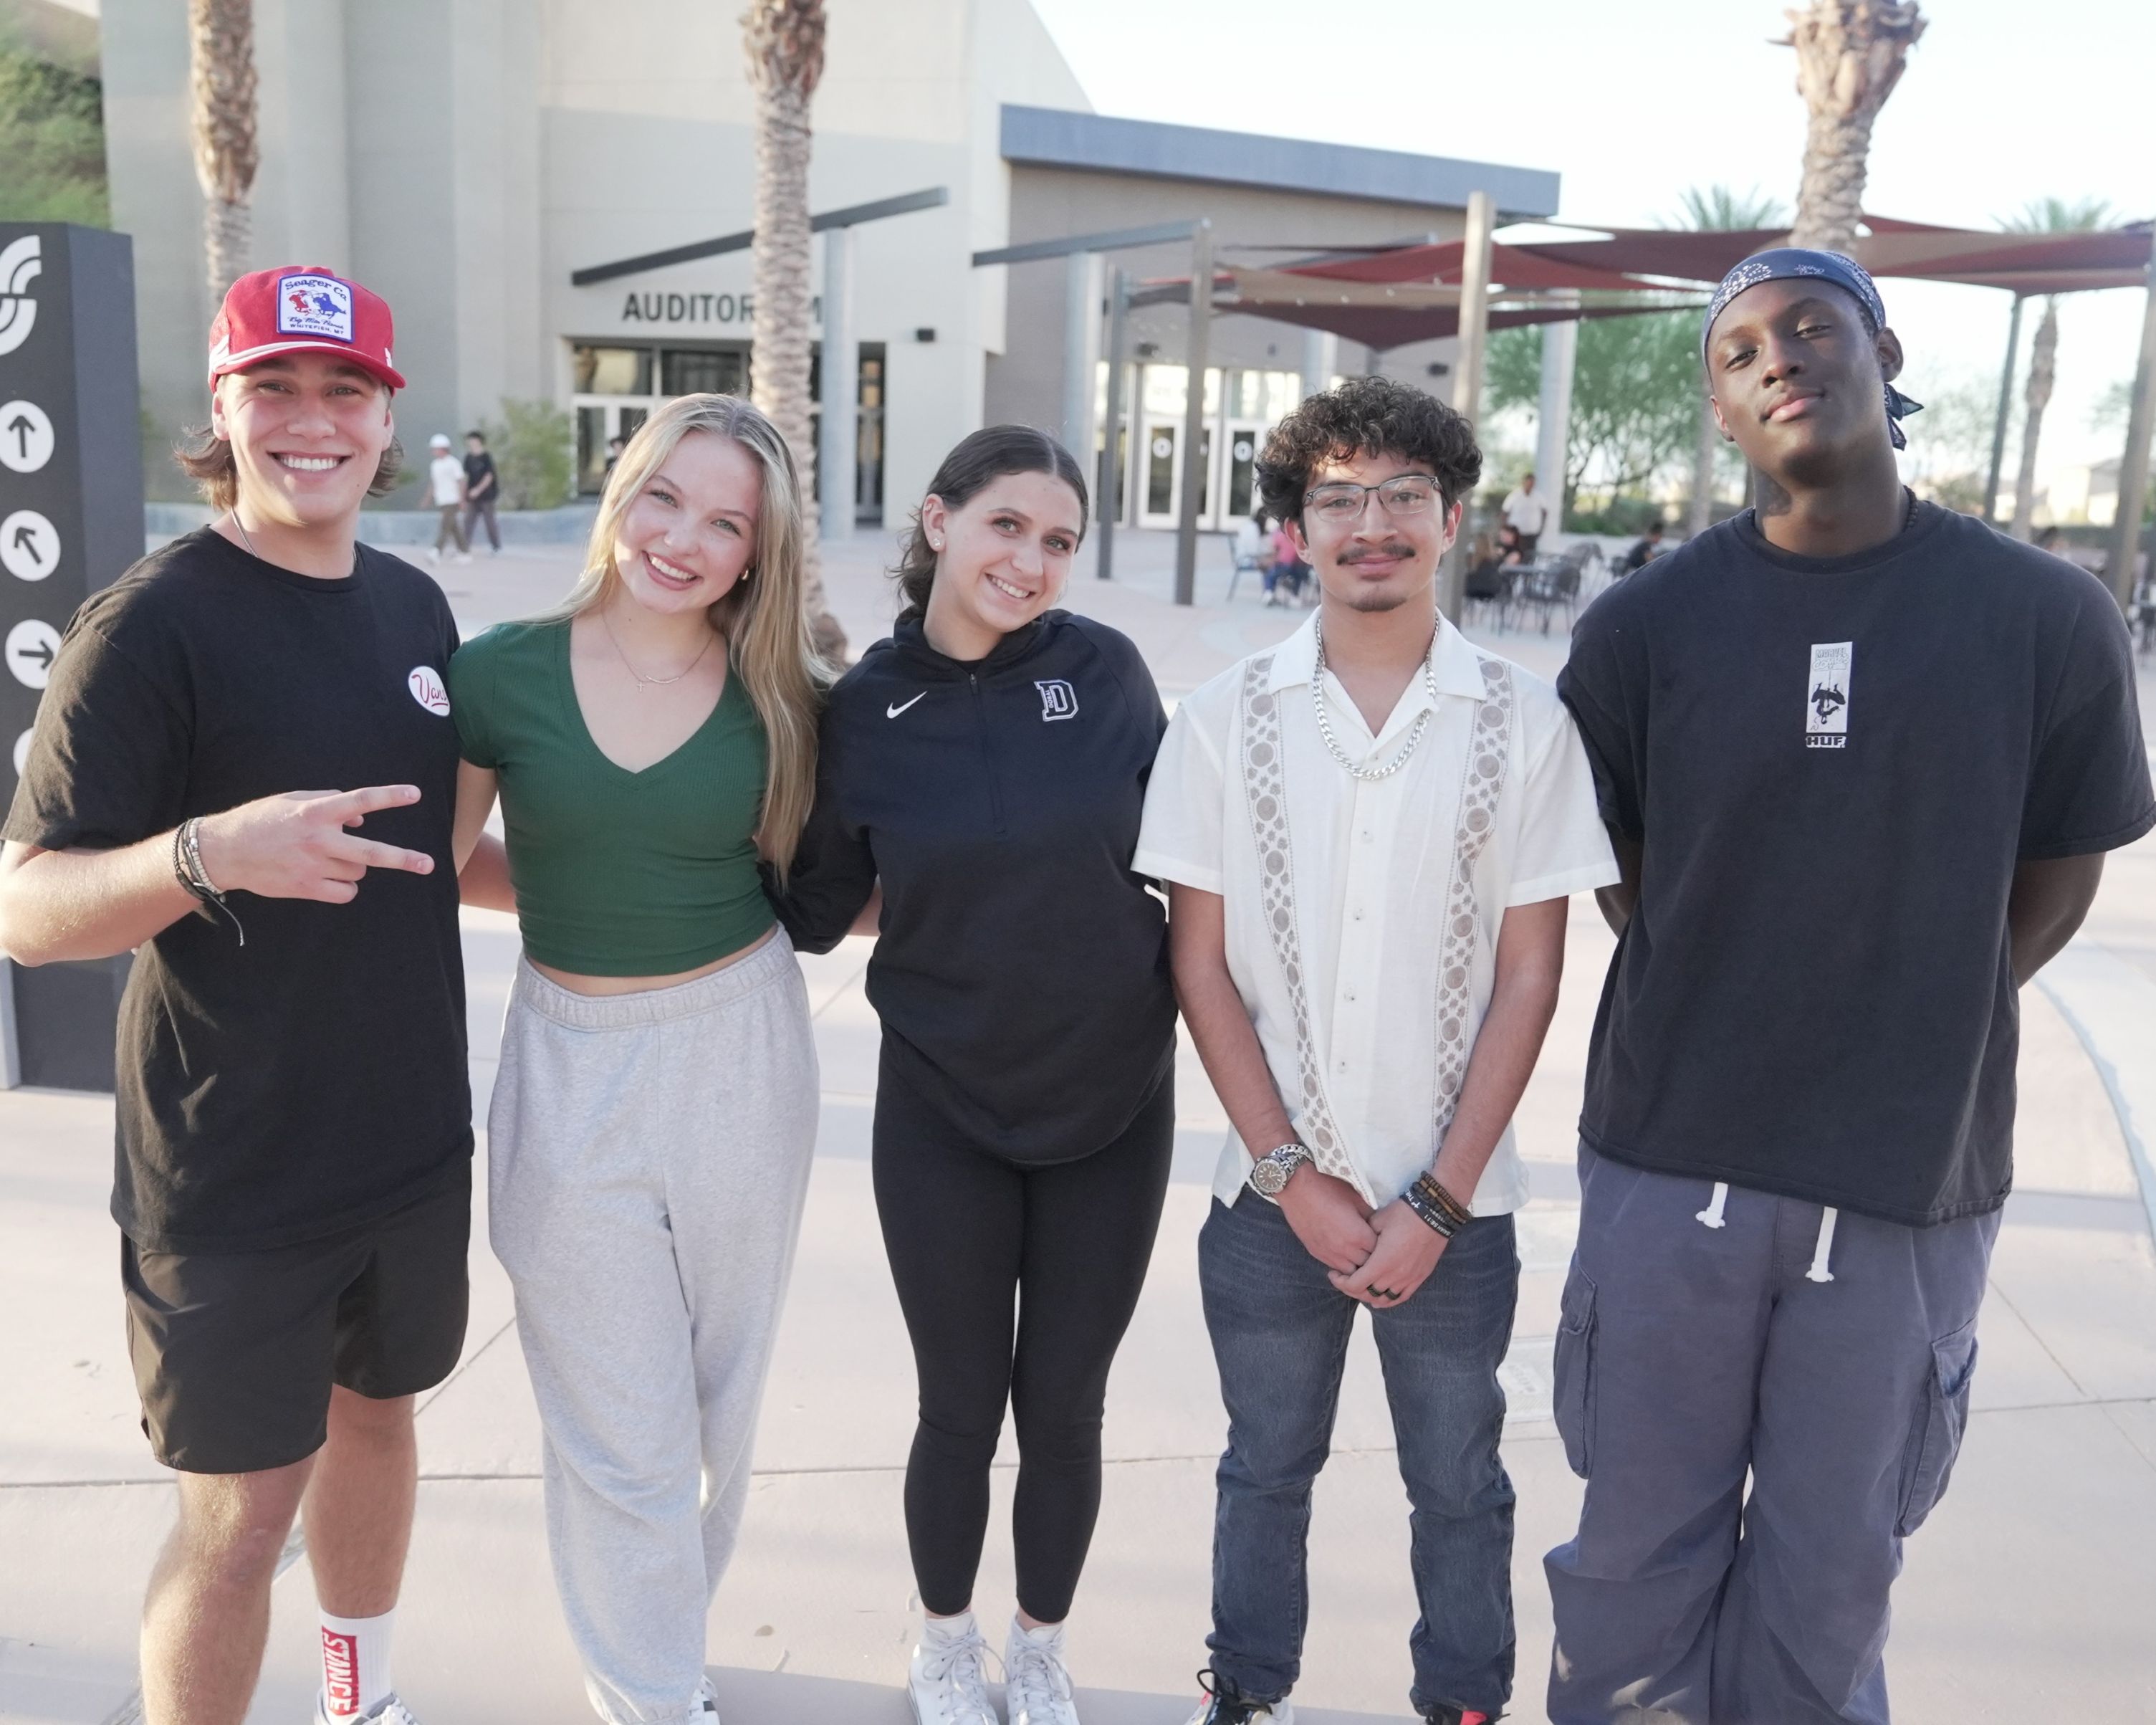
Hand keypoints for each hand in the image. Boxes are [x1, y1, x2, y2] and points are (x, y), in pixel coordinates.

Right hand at [195, 786, 434, 903]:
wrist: (223, 852)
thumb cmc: (261, 821)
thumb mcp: (292, 801)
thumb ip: (328, 802)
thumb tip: (360, 819)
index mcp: (314, 812)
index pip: (360, 801)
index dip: (389, 797)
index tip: (415, 794)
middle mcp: (318, 840)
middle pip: (371, 853)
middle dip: (403, 859)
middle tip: (429, 864)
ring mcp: (312, 867)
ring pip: (358, 871)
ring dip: (353, 865)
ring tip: (329, 858)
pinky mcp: (306, 889)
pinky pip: (345, 893)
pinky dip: (344, 887)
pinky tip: (327, 878)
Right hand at [1277, 1165, 1377, 1274]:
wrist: (1296, 1188)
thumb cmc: (1327, 1188)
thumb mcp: (1355, 1198)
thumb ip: (1369, 1215)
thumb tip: (1377, 1224)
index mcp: (1358, 1235)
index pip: (1380, 1252)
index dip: (1384, 1245)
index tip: (1385, 1239)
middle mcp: (1345, 1250)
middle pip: (1367, 1265)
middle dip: (1373, 1258)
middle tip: (1375, 1248)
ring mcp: (1329, 1254)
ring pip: (1351, 1272)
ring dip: (1357, 1264)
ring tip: (1360, 1253)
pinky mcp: (1316, 1253)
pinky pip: (1334, 1267)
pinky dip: (1342, 1263)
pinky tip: (1344, 1253)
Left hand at [1330, 1200, 1448, 1308]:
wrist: (1434, 1213)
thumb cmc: (1404, 1214)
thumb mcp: (1377, 1220)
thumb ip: (1363, 1236)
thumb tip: (1355, 1241)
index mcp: (1381, 1262)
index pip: (1355, 1285)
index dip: (1340, 1283)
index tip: (1334, 1274)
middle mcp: (1395, 1276)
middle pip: (1367, 1294)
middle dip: (1351, 1289)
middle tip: (1344, 1279)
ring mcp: (1409, 1279)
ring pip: (1384, 1299)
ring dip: (1369, 1296)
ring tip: (1361, 1287)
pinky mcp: (1420, 1278)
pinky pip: (1401, 1297)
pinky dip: (1388, 1300)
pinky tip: (1380, 1297)